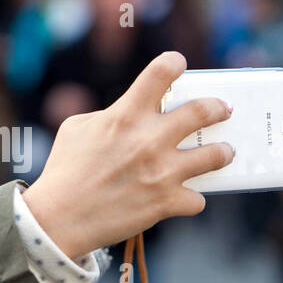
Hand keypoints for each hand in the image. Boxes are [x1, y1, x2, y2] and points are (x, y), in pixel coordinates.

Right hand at [21, 51, 234, 258]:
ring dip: (222, 152)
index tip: (179, 67)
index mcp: (126, 115)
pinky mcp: (166, 203)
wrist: (58, 219)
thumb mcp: (78, 128)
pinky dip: (190, 199)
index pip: (162, 71)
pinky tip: (183, 198)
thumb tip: (134, 115)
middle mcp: (150, 139)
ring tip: (223, 152)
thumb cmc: (64, 170)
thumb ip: (112, 115)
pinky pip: (197, 199)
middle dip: (218, 107)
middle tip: (223, 110)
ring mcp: (162, 172)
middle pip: (203, 111)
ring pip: (216, 155)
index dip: (175, 63)